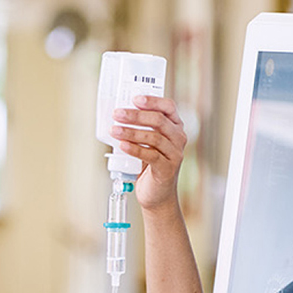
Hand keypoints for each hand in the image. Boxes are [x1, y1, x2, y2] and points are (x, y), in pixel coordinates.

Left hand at [112, 96, 186, 212]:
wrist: (157, 194)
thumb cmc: (149, 164)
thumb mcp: (147, 143)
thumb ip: (140, 128)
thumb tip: (117, 115)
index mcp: (175, 127)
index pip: (168, 107)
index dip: (153, 101)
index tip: (135, 98)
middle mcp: (178, 138)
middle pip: (159, 121)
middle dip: (136, 115)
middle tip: (117, 113)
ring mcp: (175, 154)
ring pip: (154, 137)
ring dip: (131, 132)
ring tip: (114, 130)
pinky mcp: (167, 168)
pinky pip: (150, 155)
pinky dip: (135, 149)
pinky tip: (122, 145)